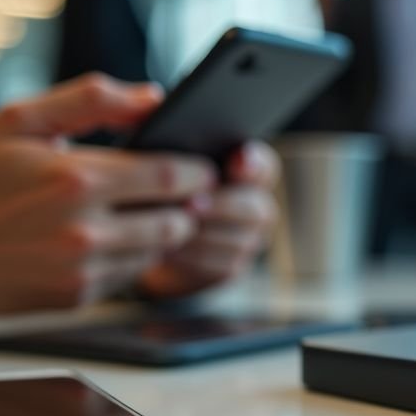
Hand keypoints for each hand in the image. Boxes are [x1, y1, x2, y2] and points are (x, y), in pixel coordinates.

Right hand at [0, 74, 214, 313]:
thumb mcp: (19, 120)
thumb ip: (92, 100)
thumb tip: (155, 96)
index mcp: (77, 179)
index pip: (171, 176)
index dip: (197, 170)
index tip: (202, 164)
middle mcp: (85, 231)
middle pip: (177, 220)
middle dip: (187, 204)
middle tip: (183, 191)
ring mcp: (82, 270)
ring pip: (157, 253)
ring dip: (162, 233)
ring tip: (146, 213)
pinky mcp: (75, 299)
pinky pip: (128, 277)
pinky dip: (130, 258)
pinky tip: (108, 239)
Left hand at [137, 141, 279, 297]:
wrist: (152, 236)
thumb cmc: (165, 191)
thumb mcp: (173, 169)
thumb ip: (185, 157)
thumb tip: (175, 147)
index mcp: (250, 174)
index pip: (264, 167)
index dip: (253, 164)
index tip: (237, 159)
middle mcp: (258, 207)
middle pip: (254, 209)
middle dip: (221, 205)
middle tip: (190, 204)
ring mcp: (249, 240)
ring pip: (237, 242)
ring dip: (201, 235)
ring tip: (169, 227)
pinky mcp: (232, 267)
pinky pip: (221, 266)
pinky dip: (193, 259)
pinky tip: (169, 250)